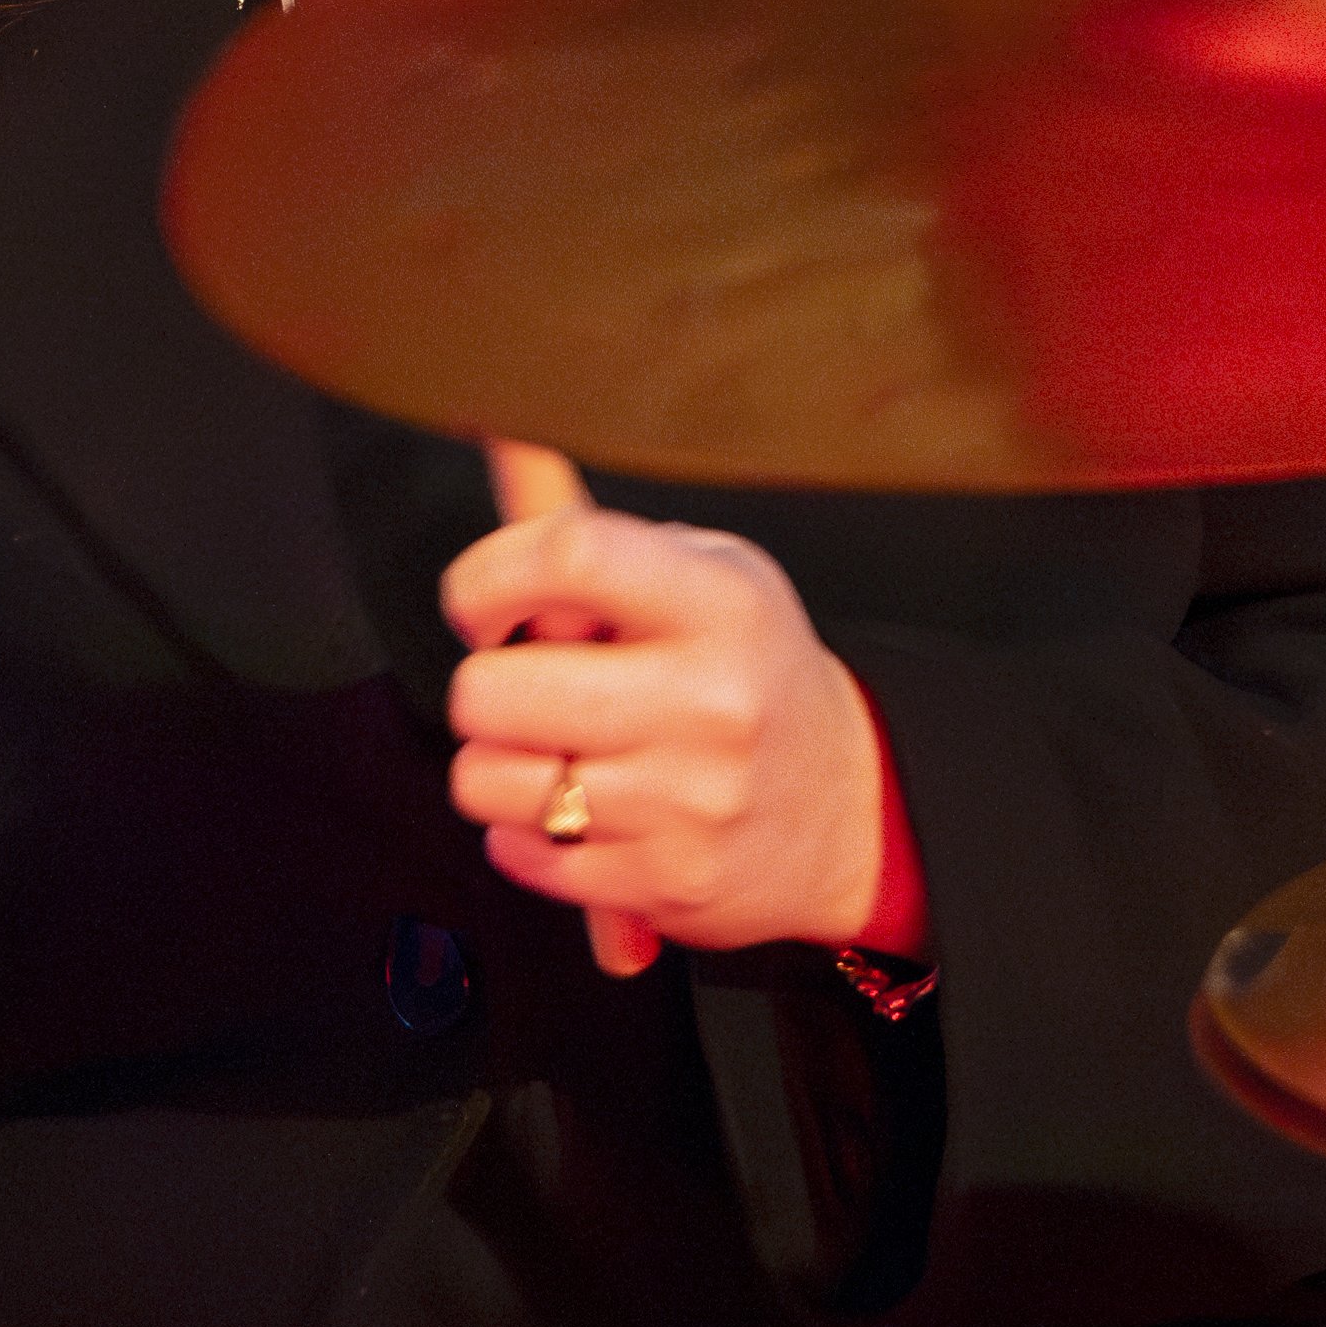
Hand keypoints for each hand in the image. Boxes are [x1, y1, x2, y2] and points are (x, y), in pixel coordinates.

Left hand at [440, 502, 894, 977]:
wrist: (845, 807)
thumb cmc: (751, 674)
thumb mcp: (708, 576)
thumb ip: (600, 539)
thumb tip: (507, 443)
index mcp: (721, 604)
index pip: (570, 558)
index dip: (489, 574)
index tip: (481, 598)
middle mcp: (708, 704)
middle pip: (494, 691)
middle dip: (483, 685)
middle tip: (524, 686)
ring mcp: (685, 803)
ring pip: (487, 781)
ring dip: (498, 766)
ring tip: (554, 751)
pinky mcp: (663, 883)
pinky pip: (517, 854)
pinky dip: (525, 833)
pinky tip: (576, 810)